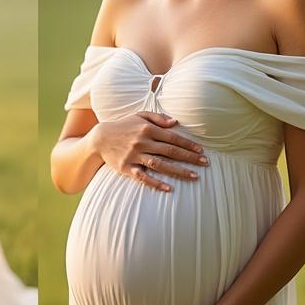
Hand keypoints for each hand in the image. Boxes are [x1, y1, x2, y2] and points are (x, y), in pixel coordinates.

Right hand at [89, 111, 206, 190]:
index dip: (188, 145)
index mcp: (147, 129)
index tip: (201, 151)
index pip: (172, 137)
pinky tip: (169, 188)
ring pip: (160, 164)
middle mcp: (141, 142)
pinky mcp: (126, 167)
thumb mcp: (139, 116)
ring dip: (178, 171)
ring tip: (194, 176)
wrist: (99, 139)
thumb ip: (158, 117)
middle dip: (189, 157)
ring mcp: (134, 155)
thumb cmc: (123, 126)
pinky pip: (143, 177)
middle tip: (206, 164)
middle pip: (170, 151)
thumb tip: (175, 122)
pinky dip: (156, 183)